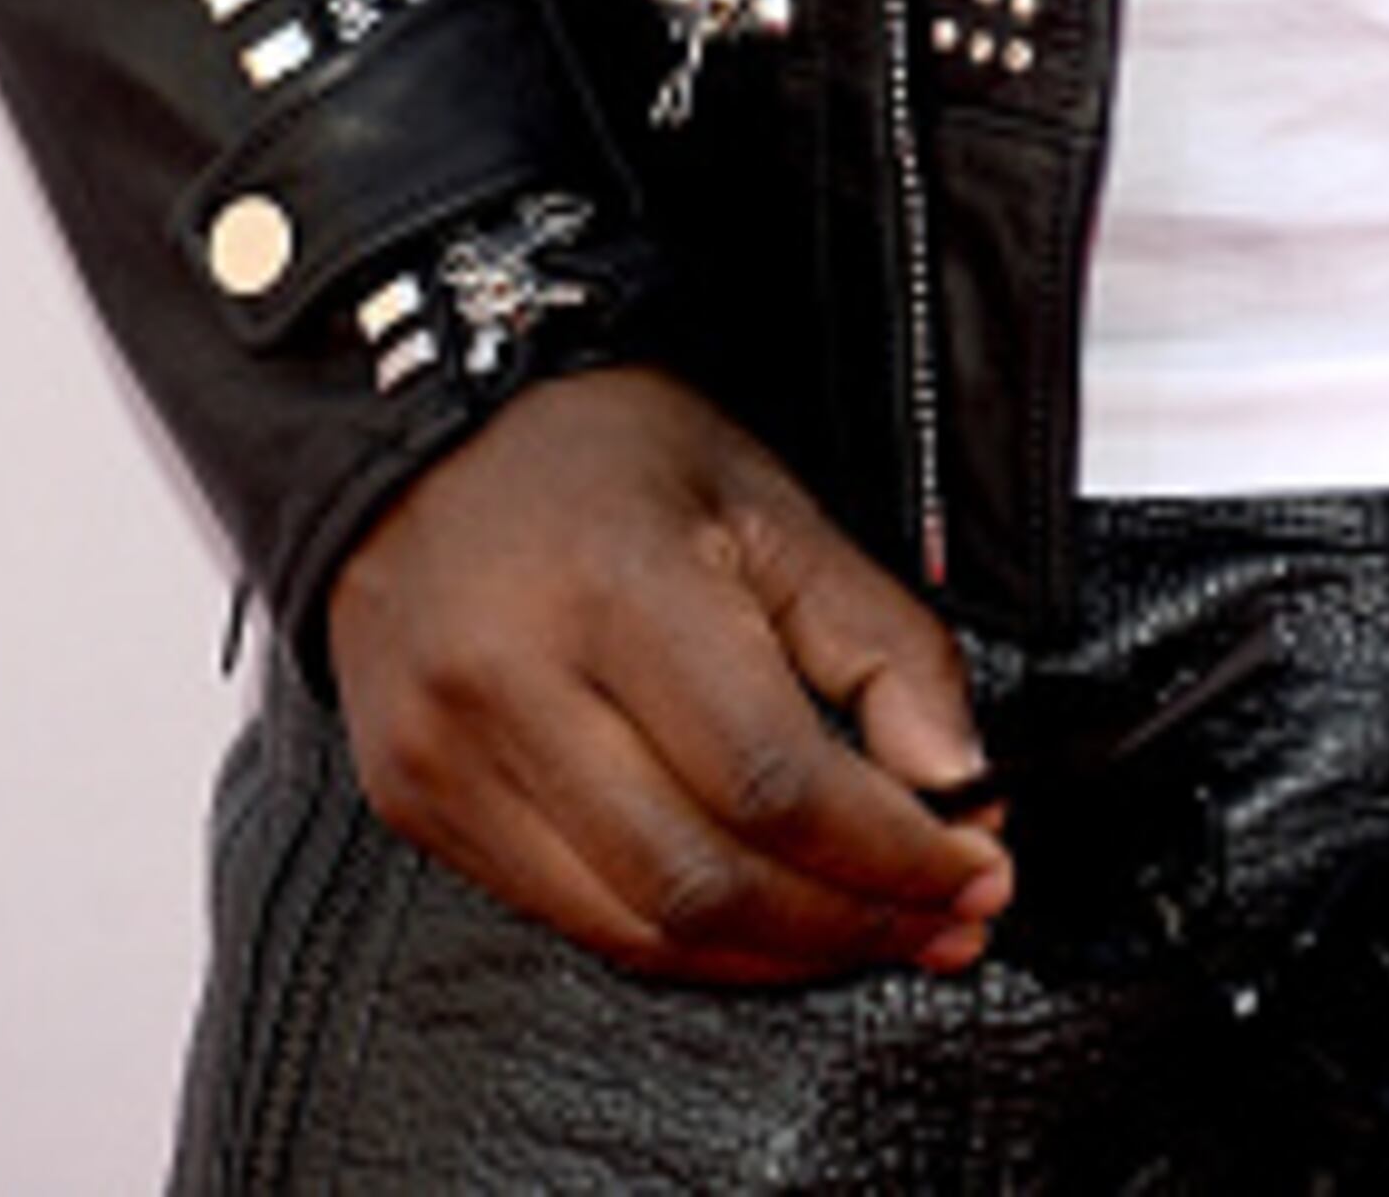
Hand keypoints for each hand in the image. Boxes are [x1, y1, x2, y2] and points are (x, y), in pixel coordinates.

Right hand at [328, 363, 1011, 983]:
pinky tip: (756, 917)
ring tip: (867, 931)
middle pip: (703, 881)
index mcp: (613, 588)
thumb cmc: (600, 453)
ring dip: (775, 954)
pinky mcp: (418, 807)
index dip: (888, 851)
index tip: (971, 868)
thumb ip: (878, 641)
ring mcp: (447, 759)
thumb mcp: (766, 502)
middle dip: (847, 923)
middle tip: (940, 920)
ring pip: (638, 930)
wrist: (422, 434)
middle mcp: (512, 685)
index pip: (770, 780)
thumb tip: (957, 780)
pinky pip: (573, 921)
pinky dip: (681, 938)